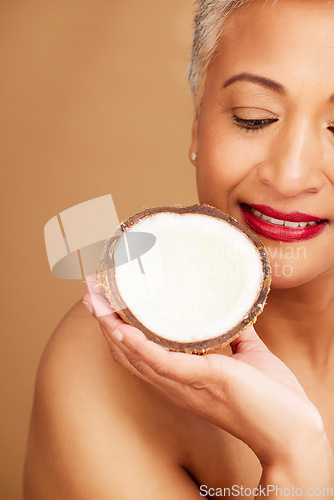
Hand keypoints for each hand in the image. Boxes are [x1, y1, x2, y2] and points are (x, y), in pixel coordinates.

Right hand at [83, 275, 325, 466]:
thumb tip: (234, 306)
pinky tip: (121, 328)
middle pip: (125, 352)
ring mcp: (183, 383)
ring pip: (133, 355)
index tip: (108, 299)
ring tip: (94, 299)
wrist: (292, 431)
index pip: (139, 352)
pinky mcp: (200, 380)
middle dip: (103, 321)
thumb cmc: (270, 398)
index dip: (119, 328)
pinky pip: (160, 363)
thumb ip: (236, 333)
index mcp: (182, 376)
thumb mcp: (248, 355)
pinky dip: (137, 345)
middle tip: (89, 291)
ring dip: (109, 326)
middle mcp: (174, 382)